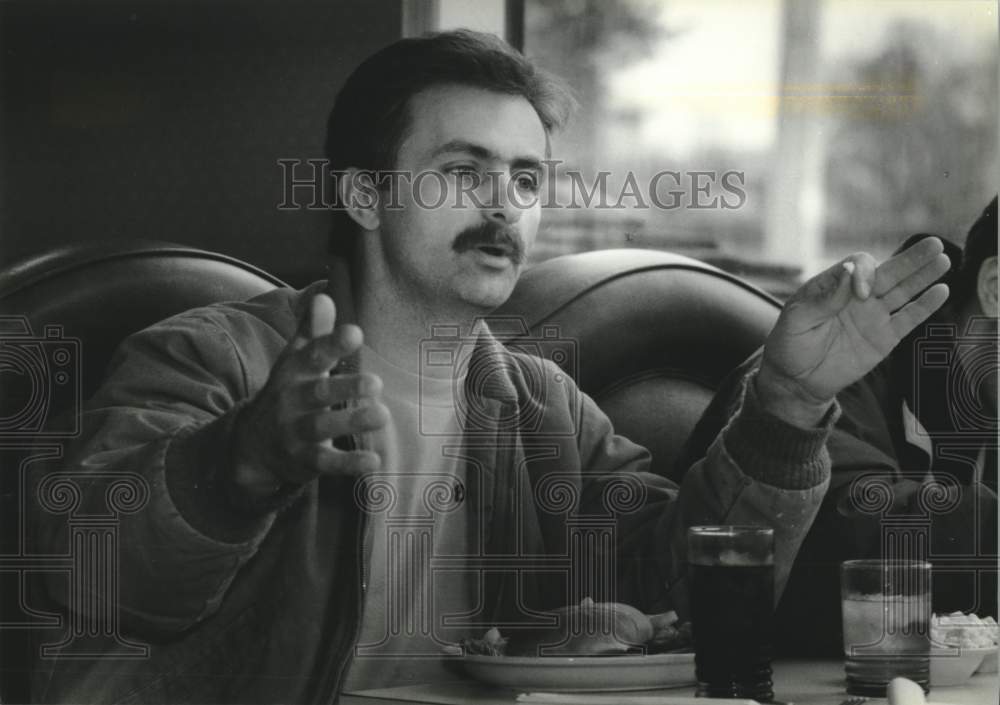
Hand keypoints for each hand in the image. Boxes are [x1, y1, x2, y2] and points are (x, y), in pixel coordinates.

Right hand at [231, 294, 385, 495]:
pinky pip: (326, 463)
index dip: (331, 343)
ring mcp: (296, 432)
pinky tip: (374, 460)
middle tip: (376, 383)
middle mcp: (292, 401)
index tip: (355, 333)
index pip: (312, 355)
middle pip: (317, 392)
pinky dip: (349, 464)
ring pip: (322, 427)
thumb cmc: (287, 394)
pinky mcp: (305, 461)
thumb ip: (312, 331)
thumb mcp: (294, 362)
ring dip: (351, 422)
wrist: (252, 445)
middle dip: (345, 387)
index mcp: (293, 372)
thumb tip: (325, 295)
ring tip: (382, 415)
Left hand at [758, 237, 949, 427]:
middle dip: (910, 259)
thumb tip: (848, 271)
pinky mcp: (884, 338)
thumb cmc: (789, 345)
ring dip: (923, 276)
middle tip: (933, 244)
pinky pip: (908, 319)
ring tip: (944, 259)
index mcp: (833, 285)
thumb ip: (823, 298)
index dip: (865, 273)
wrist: (796, 380)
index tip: (862, 294)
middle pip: (889, 272)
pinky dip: (925, 306)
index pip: (858, 266)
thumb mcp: (796, 319)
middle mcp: (857, 297)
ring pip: (903, 291)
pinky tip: (941, 291)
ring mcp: (873, 316)